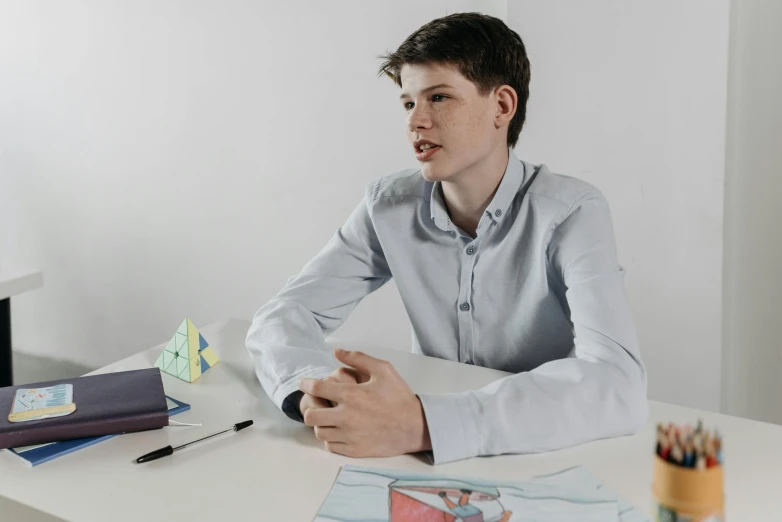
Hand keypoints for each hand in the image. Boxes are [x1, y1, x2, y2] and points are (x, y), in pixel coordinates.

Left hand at [298, 349, 431, 457]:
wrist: (416, 426)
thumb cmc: (400, 397)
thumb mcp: (383, 369)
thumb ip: (358, 358)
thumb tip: (336, 352)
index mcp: (351, 395)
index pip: (317, 389)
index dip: (305, 384)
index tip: (303, 383)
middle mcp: (346, 417)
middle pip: (310, 415)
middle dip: (309, 407)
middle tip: (315, 403)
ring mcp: (349, 436)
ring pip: (319, 432)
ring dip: (320, 423)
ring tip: (328, 417)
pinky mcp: (354, 450)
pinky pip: (330, 446)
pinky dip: (330, 438)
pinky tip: (338, 430)